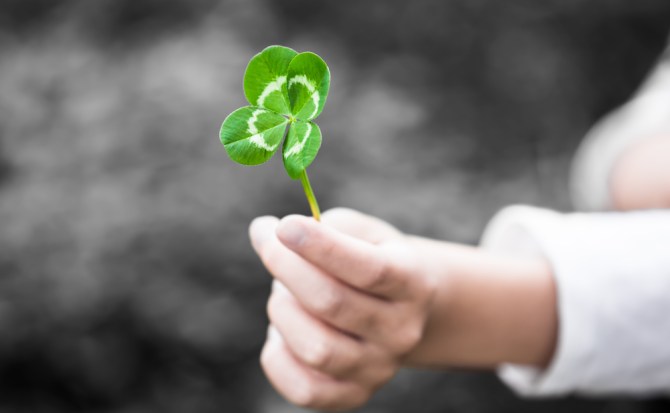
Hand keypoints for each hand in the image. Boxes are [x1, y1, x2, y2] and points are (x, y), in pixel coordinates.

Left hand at [250, 208, 436, 410]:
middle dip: (286, 268)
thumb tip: (265, 234)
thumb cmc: (371, 259)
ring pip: (315, 348)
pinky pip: (304, 389)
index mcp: (413, 283)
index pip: (370, 269)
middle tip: (268, 243)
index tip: (284, 225)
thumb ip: (322, 227)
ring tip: (284, 293)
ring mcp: (380, 369)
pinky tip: (282, 332)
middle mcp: (402, 331)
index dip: (323, 247)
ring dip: (282, 310)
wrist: (400, 311)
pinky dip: (278, 356)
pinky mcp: (354, 395)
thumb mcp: (363, 232)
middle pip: (333, 304)